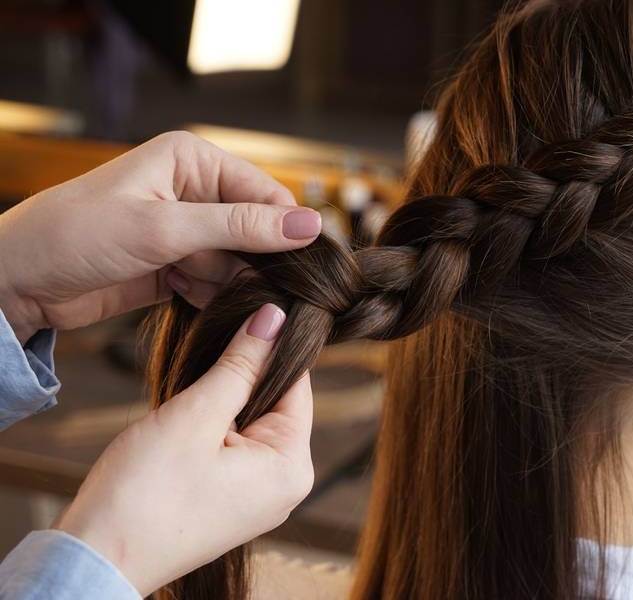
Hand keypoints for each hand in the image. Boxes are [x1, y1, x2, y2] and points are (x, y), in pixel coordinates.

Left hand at [0, 131, 321, 342]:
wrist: (16, 281)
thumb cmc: (75, 235)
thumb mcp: (164, 228)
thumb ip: (240, 227)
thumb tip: (310, 226)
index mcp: (193, 160)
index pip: (266, 193)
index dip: (286, 230)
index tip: (301, 266)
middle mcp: (195, 190)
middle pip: (257, 229)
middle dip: (253, 260)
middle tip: (240, 282)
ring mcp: (186, 230)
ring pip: (240, 261)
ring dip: (228, 281)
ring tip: (190, 283)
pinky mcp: (177, 264)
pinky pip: (218, 282)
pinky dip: (210, 294)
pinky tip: (182, 293)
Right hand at [54, 303, 313, 595]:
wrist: (94, 560)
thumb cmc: (143, 496)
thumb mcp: (195, 416)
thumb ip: (240, 364)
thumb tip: (275, 318)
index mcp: (292, 465)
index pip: (297, 383)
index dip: (270, 345)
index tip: (243, 314)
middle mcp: (286, 484)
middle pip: (275, 401)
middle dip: (239, 377)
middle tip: (201, 362)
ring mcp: (259, 496)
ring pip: (249, 421)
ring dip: (219, 402)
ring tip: (185, 404)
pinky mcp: (231, 500)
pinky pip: (233, 446)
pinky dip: (210, 427)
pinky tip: (180, 429)